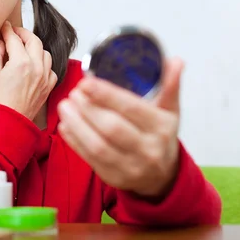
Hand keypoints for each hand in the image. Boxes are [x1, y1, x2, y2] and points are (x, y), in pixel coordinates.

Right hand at [0, 21, 56, 120]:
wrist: (9, 121)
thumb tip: (1, 43)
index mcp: (21, 62)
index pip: (15, 39)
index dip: (8, 30)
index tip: (5, 27)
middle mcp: (36, 67)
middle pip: (34, 40)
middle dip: (24, 33)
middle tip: (15, 32)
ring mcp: (45, 76)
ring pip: (45, 52)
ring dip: (35, 47)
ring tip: (25, 48)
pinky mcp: (49, 86)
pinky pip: (50, 68)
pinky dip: (43, 63)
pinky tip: (35, 65)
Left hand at [57, 57, 183, 197]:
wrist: (163, 175)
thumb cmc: (160, 135)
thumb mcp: (169, 110)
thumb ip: (169, 85)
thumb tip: (175, 61)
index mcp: (162, 127)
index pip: (132, 109)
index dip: (107, 95)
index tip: (86, 82)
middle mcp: (148, 149)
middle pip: (112, 128)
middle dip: (88, 108)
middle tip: (74, 92)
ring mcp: (131, 167)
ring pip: (97, 146)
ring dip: (76, 124)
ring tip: (64, 105)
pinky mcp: (114, 178)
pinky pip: (90, 159)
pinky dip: (74, 141)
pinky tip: (65, 125)